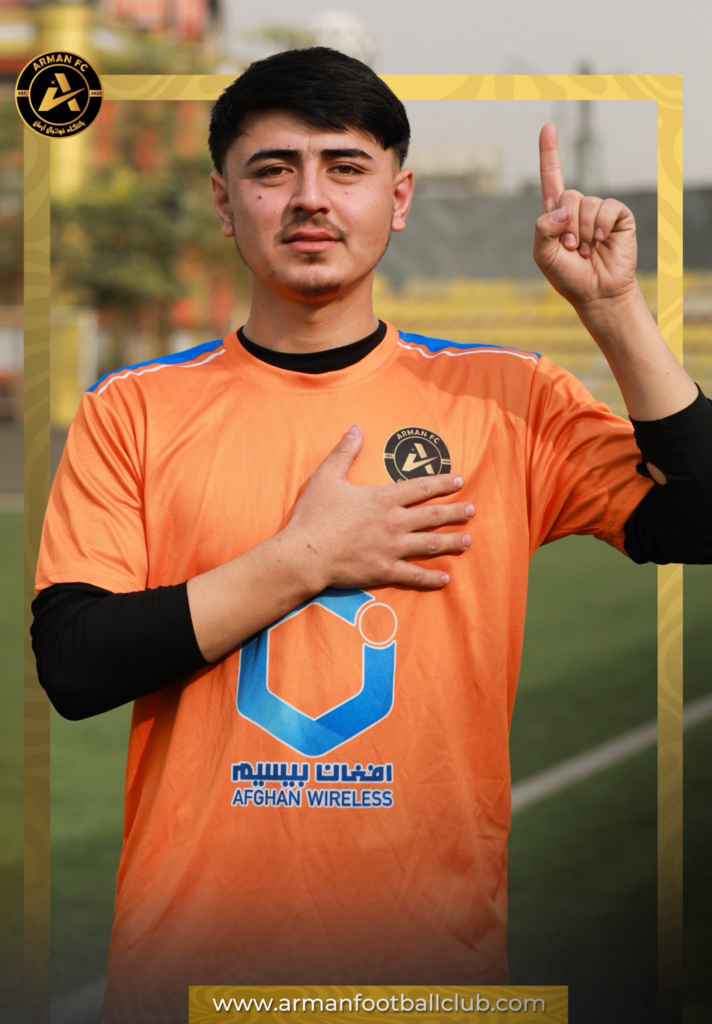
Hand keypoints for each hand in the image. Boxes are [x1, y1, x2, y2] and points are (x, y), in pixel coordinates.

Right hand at [281, 425, 474, 590]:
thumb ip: (344, 452)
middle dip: (455, 512)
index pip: (422, 487)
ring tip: (467, 540)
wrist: (305, 553)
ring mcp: (391, 548)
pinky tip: (445, 579)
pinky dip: (431, 578)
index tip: (459, 480)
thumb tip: (356, 429)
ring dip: (451, 541)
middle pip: (433, 516)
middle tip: (472, 510)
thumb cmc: (314, 515)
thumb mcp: (327, 477)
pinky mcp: (384, 570)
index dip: (443, 483)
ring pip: (430, 544)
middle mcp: (394, 522)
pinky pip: (414, 575)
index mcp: (383, 498)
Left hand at [533, 123, 639, 310]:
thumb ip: (543, 229)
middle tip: (573, 249)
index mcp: (555, 215)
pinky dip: (600, 226)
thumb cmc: (568, 276)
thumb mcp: (543, 255)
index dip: (549, 153)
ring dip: (584, 231)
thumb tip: (564, 209)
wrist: (596, 293)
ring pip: (586, 204)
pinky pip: (606, 208)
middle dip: (567, 226)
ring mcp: (597, 211)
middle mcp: (576, 209)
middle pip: (567, 195)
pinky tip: (601, 242)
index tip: (548, 127)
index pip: (551, 178)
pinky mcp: (617, 216)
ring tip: (587, 250)